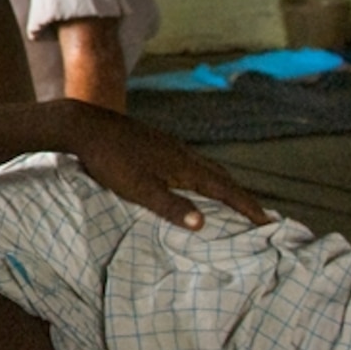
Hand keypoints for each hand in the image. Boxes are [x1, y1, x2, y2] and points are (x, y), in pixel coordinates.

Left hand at [43, 101, 268, 228]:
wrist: (84, 126)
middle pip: (220, 175)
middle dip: (240, 195)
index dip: (246, 206)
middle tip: (257, 214)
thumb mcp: (139, 188)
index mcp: (184, 165)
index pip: (225, 188)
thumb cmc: (110, 160)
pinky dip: (202, 175)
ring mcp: (169, 145)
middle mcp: (182, 152)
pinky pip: (190, 162)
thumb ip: (170, 206)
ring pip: (205, 166)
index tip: (267, 220)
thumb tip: (203, 223)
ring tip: (230, 200)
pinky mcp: (155, 143)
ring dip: (222, 184)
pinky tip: (191, 180)